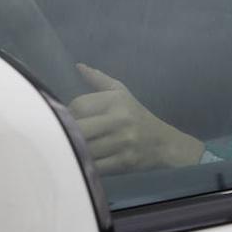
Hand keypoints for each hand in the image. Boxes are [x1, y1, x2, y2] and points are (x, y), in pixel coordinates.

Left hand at [69, 64, 204, 173]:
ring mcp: (122, 143)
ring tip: (74, 148)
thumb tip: (78, 66)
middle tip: (67, 137)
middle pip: (78, 128)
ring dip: (75, 150)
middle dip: (68, 133)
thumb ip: (98, 79)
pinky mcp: (123, 163)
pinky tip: (84, 161)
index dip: (69, 114)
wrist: (164, 143)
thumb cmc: (137, 116)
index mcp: (116, 100)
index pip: (78, 106)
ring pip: (84, 148)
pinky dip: (85, 164)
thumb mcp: (121, 93)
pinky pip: (93, 165)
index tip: (71, 120)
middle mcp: (120, 120)